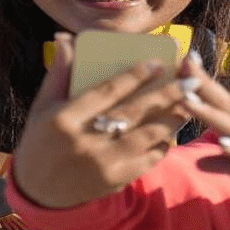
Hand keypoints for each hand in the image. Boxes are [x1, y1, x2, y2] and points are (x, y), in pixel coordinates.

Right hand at [10, 33, 192, 208]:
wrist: (39, 191)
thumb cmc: (41, 141)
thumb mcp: (42, 107)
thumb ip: (58, 73)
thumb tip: (66, 39)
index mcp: (65, 119)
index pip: (106, 92)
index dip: (134, 76)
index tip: (158, 63)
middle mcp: (85, 141)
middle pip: (134, 112)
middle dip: (166, 95)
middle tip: (190, 81)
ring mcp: (102, 164)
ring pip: (147, 137)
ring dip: (172, 120)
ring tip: (190, 104)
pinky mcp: (114, 181)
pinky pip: (147, 161)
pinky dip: (162, 146)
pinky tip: (171, 133)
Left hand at [173, 53, 229, 175]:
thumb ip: (229, 156)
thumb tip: (201, 161)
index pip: (222, 96)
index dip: (203, 80)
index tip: (183, 60)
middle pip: (227, 103)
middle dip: (202, 87)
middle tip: (179, 71)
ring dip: (212, 114)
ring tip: (189, 102)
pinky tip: (224, 144)